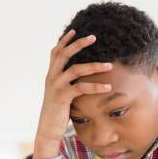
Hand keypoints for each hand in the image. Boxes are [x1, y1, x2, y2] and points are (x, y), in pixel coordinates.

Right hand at [33, 30, 112, 158]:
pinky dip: (95, 86)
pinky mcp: (63, 97)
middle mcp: (52, 78)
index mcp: (51, 75)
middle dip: (78, 44)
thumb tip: (78, 76)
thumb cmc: (57, 112)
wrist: (47, 128)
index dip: (64, 41)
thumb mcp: (59, 93)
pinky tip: (107, 87)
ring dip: (94, 66)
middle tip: (93, 37)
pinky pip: (81, 88)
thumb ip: (66, 82)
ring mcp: (56, 86)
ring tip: (109, 65)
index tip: (74, 30)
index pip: (55, 53)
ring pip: (75, 69)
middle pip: (63, 54)